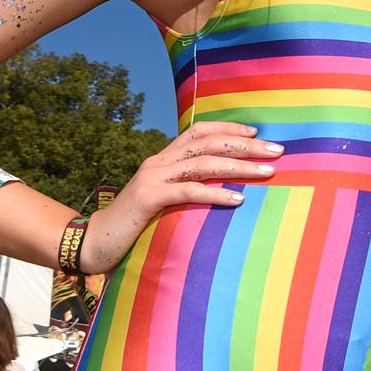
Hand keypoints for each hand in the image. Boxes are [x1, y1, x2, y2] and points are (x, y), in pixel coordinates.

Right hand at [77, 122, 283, 272]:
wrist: (94, 243)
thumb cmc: (134, 225)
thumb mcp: (163, 200)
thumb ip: (184, 187)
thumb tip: (222, 186)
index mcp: (162, 159)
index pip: (199, 131)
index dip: (229, 128)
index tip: (257, 131)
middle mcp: (158, 162)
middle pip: (209, 143)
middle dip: (246, 144)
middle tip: (277, 149)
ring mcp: (152, 177)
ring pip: (204, 163)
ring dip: (240, 166)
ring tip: (268, 172)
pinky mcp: (148, 198)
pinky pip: (189, 190)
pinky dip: (216, 193)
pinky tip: (239, 199)